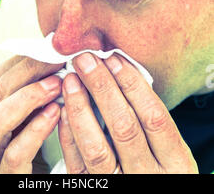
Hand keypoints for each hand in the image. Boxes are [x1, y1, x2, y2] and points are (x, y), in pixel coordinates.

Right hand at [0, 55, 62, 172]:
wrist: (26, 183)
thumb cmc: (25, 145)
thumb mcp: (17, 115)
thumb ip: (23, 89)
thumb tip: (47, 52)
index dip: (22, 61)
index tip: (49, 50)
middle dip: (29, 73)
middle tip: (57, 63)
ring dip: (29, 98)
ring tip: (56, 85)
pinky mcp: (1, 179)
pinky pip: (15, 153)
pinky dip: (37, 129)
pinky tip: (55, 113)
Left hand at [58, 53, 197, 173]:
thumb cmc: (159, 169)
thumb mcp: (169, 150)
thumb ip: (149, 117)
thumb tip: (119, 68)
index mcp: (176, 163)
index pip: (154, 116)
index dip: (132, 84)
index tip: (114, 58)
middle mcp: (148, 177)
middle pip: (124, 127)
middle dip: (102, 87)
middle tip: (86, 59)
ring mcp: (120, 185)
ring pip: (96, 147)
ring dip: (81, 107)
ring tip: (71, 80)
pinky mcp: (94, 191)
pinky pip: (77, 164)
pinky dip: (69, 134)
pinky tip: (64, 109)